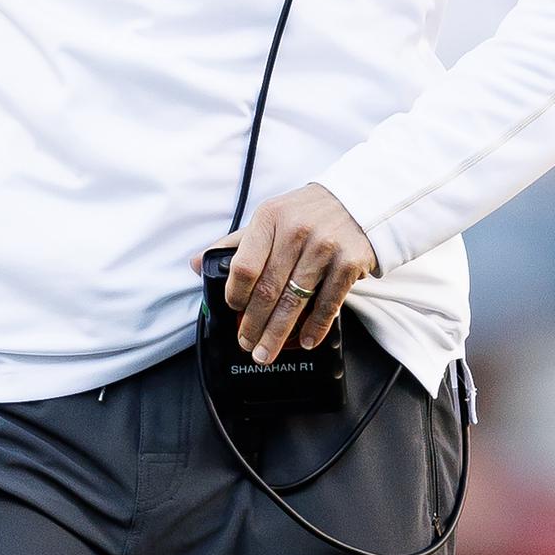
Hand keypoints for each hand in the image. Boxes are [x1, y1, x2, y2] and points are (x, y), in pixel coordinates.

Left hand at [188, 183, 377, 365]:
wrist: (356, 202)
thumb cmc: (305, 214)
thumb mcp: (269, 218)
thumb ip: (236, 244)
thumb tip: (197, 263)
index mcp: (269, 218)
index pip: (244, 266)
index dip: (235, 295)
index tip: (232, 310)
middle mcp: (296, 230)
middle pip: (268, 290)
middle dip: (254, 324)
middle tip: (247, 344)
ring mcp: (324, 247)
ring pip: (295, 301)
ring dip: (278, 333)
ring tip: (267, 352)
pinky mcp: (349, 262)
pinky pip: (328, 303)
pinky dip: (315, 327)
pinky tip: (306, 340)